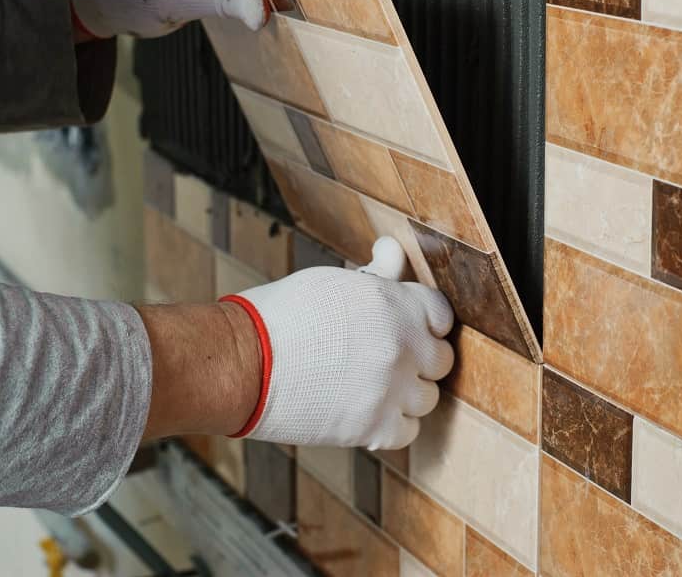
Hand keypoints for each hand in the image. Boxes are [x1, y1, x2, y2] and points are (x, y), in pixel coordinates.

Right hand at [223, 237, 455, 449]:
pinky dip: (393, 424)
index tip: (411, 329)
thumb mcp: (331, 283)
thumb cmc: (279, 316)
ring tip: (372, 385)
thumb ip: (375, 274)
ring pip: (427, 398)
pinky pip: (409, 430)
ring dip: (406, 393)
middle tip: (388, 359)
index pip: (440, 313)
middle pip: (441, 360)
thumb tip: (393, 251)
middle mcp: (401, 347)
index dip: (426, 321)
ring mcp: (391, 390)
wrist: (241, 364)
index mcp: (393, 304)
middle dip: (419, 359)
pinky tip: (367, 410)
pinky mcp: (374, 428)